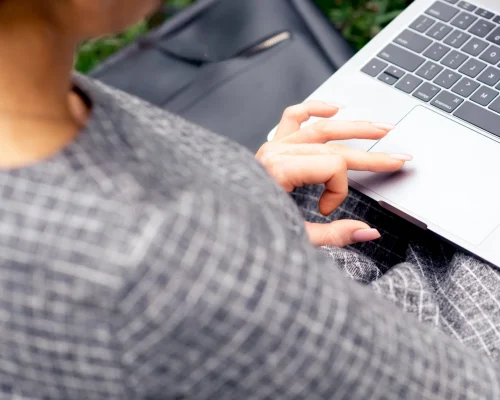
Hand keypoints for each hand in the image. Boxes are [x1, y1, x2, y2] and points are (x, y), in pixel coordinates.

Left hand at [256, 100, 411, 247]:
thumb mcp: (292, 238)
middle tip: (399, 158)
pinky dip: (314, 109)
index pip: (333, 167)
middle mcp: (277, 151)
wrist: (219, 223)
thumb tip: (368, 232)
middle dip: (371, 155)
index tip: (326, 210)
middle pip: (336, 145)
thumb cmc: (247, 229)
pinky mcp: (271, 145)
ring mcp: (273, 145)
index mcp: (281, 170)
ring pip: (321, 126)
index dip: (339, 192)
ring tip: (381, 128)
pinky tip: (334, 108)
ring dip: (354, 126)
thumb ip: (332, 235)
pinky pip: (293, 117)